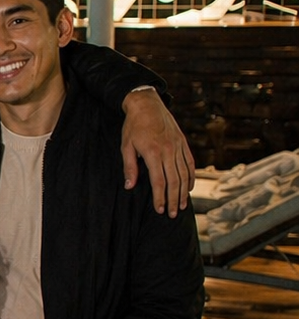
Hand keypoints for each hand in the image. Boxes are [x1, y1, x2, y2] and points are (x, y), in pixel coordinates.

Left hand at [120, 90, 195, 215]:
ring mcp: (177, 146)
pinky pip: (190, 163)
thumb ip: (129, 167)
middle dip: (174, 200)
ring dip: (184, 192)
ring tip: (182, 206)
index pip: (159, 181)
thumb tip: (129, 186)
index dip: (160, 197)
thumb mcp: (126, 146)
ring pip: (184, 174)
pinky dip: (191, 177)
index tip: (160, 210)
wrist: (147, 104)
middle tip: (173, 214)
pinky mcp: (183, 143)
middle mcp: (168, 150)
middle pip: (174, 181)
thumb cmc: (133, 126)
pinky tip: (189, 188)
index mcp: (153, 152)